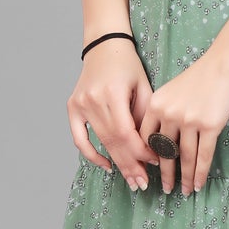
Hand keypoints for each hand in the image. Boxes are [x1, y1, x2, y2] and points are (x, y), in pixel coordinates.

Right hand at [67, 38, 159, 188]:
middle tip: (143, 183)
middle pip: (113, 142)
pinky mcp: (72, 107)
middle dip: (130, 164)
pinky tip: (107, 165)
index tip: (156, 161)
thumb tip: (151, 147)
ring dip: (117, 163)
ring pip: (101, 142)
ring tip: (132, 180)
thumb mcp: (144, 86)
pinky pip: (79, 138)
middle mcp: (93, 100)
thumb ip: (145, 116)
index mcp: (112, 93)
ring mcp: (80, 104)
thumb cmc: (128, 65)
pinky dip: (91, 154)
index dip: (140, 151)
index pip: (126, 133)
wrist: (104, 45)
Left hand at [136, 44, 228, 196]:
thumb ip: (162, 112)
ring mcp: (189, 120)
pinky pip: (203, 156)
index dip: (148, 158)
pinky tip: (199, 184)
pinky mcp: (209, 126)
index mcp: (156, 104)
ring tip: (185, 191)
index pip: (146, 138)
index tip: (151, 170)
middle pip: (164, 152)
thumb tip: (160, 140)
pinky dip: (201, 173)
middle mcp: (169, 114)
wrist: (224, 65)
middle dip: (165, 174)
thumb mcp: (171, 90)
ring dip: (185, 178)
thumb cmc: (199, 77)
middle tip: (165, 189)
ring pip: (184, 157)